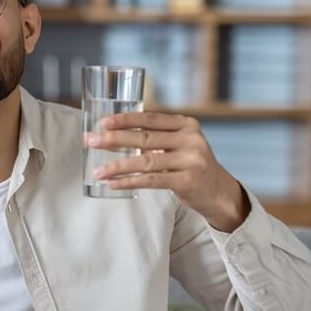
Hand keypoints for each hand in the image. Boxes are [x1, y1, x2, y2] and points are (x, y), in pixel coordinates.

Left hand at [88, 112, 249, 231]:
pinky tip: (112, 183)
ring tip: (97, 170)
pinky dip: (128, 182)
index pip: (150, 118)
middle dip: (113, 139)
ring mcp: (190, 160)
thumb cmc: (191, 165)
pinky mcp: (187, 181)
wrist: (220, 192)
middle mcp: (190, 139)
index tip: (103, 122)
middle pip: (144, 137)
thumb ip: (155, 137)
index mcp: (186, 124)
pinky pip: (150, 180)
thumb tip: (112, 134)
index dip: (125, 119)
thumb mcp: (180, 144)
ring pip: (144, 161)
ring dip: (117, 166)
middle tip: (90, 141)